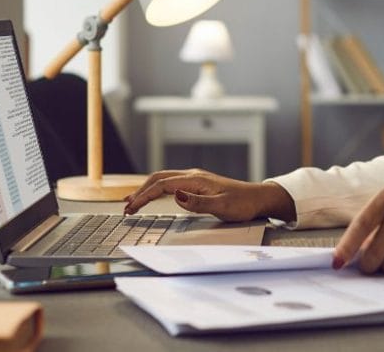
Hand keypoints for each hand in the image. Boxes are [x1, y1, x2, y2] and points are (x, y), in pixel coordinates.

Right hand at [122, 168, 295, 222]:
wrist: (258, 198)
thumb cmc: (242, 203)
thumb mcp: (221, 206)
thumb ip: (197, 202)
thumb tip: (175, 195)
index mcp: (195, 180)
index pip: (162, 185)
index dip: (144, 196)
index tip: (131, 208)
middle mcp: (192, 176)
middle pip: (158, 178)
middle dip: (140, 191)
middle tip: (126, 207)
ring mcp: (194, 179)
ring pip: (163, 179)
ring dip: (146, 189)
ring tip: (132, 202)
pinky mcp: (197, 184)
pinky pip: (171, 183)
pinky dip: (157, 189)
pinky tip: (153, 196)